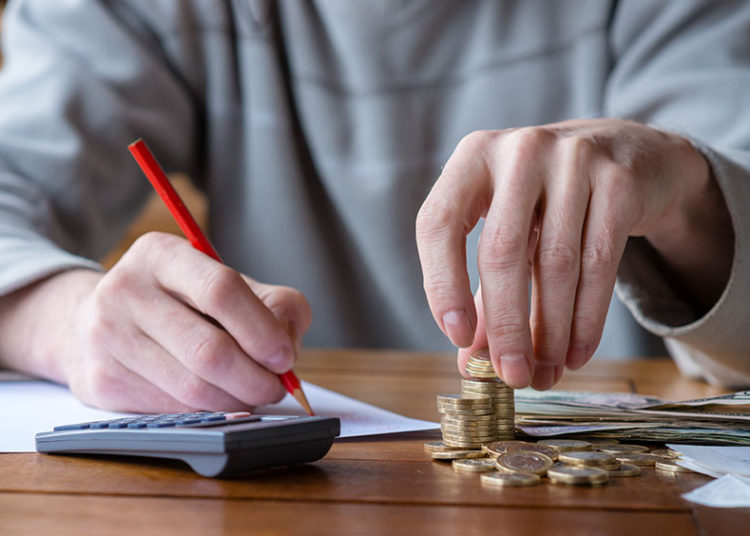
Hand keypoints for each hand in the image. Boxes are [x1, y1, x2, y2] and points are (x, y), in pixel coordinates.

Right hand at [0, 232, 310, 411]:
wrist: (100, 321)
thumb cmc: (183, 302)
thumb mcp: (228, 283)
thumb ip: (275, 305)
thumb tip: (287, 349)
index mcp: (161, 254)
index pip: (221, 290)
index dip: (261, 330)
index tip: (284, 356)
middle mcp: (126, 291)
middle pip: (208, 350)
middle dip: (255, 378)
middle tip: (276, 387)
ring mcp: (108, 338)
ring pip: (193, 388)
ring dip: (237, 400)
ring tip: (252, 393)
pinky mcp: (103, 381)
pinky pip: (173, 409)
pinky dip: (209, 411)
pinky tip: (218, 399)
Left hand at [416, 118, 719, 389]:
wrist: (626, 154)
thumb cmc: (546, 200)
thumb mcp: (507, 231)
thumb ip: (481, 293)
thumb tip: (468, 363)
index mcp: (472, 157)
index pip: (438, 224)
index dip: (441, 285)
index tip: (456, 337)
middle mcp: (519, 150)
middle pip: (502, 251)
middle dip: (506, 325)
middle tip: (510, 376)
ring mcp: (573, 159)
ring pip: (556, 264)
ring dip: (550, 332)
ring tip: (544, 373)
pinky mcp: (618, 182)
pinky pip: (600, 264)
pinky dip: (586, 319)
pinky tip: (577, 353)